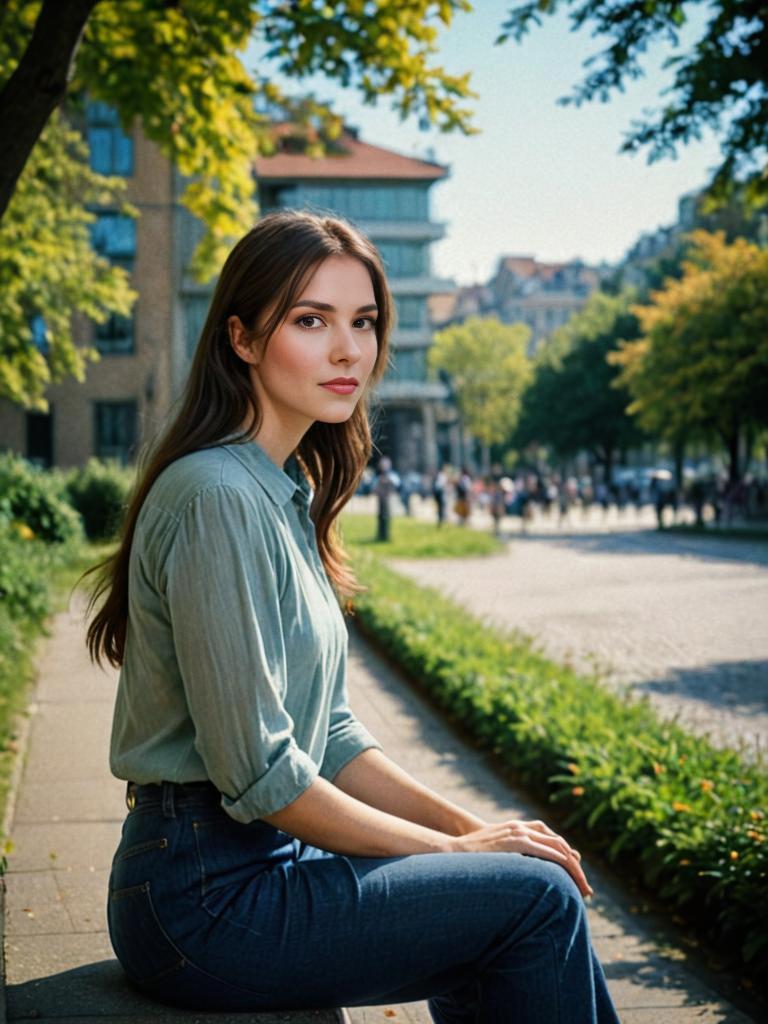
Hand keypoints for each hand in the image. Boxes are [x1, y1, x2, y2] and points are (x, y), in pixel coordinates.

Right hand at [447, 819, 592, 897]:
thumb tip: (519, 879)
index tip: (576, 878)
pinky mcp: (515, 841)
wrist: (450, 852)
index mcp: (516, 829)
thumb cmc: (469, 859)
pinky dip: (561, 863)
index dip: (566, 857)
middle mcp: (520, 827)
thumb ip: (509, 859)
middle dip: (575, 867)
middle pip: (558, 843)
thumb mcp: (493, 855)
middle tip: (585, 890)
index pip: (550, 839)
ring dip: (574, 869)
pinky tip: (570, 878)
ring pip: (558, 847)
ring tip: (583, 889)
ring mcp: (518, 832)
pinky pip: (546, 851)